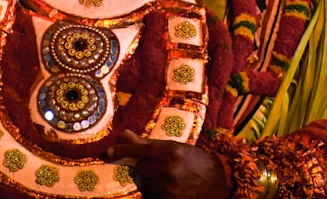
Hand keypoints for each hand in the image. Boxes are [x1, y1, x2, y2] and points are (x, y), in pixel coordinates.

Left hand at [107, 130, 227, 198]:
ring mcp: (168, 189)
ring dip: (150, 180)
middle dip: (143, 166)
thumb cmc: (195, 160)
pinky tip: (168, 187)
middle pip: (140, 168)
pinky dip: (155, 191)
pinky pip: (151, 195)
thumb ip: (147, 142)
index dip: (121, 150)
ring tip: (167, 177)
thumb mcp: (174, 147)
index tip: (108, 152)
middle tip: (157, 165)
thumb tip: (123, 134)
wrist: (218, 182)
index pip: (138, 150)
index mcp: (169, 153)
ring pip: (145, 183)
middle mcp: (167, 171)